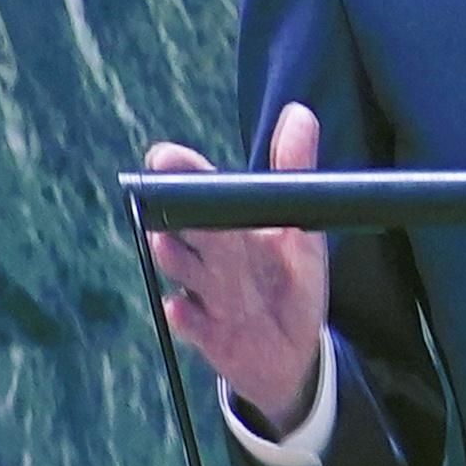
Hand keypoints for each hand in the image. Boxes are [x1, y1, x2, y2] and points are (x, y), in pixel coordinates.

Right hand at [141, 103, 333, 429]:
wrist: (292, 351)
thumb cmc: (288, 283)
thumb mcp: (299, 229)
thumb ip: (295, 172)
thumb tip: (300, 113)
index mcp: (227, 226)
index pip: (195, 192)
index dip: (179, 173)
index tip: (164, 156)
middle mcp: (208, 256)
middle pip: (183, 227)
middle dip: (172, 210)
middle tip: (166, 195)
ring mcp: (204, 294)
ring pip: (178, 267)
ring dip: (171, 256)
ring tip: (167, 243)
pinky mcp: (207, 335)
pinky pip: (187, 322)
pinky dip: (183, 315)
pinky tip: (182, 307)